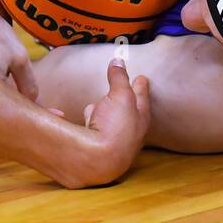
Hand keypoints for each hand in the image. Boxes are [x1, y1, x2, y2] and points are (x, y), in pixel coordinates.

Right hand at [61, 58, 149, 187]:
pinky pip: (92, 130)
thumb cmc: (114, 128)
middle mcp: (129, 133)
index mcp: (140, 120)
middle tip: (126, 89)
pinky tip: (80, 118)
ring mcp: (112, 142)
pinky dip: (88, 123)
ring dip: (103, 113)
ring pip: (109, 123)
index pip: (143, 98)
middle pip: (128, 112)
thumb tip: (118, 60)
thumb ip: (119, 78)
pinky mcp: (95, 148)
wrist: (96, 162)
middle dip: (126, 101)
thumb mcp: (120, 96)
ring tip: (96, 106)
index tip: (142, 77)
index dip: (141, 85)